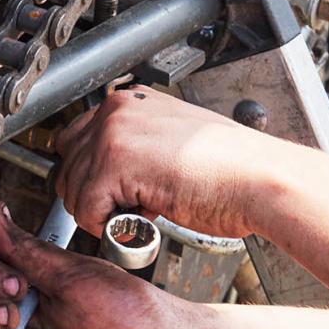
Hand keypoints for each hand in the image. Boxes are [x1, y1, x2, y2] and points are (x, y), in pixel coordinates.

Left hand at [53, 86, 288, 237]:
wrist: (260, 179)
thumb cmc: (232, 170)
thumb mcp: (174, 143)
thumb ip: (138, 148)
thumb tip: (110, 174)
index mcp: (131, 101)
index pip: (78, 139)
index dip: (93, 176)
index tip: (118, 194)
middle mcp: (117, 110)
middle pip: (67, 163)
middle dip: (91, 194)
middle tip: (131, 207)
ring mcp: (113, 133)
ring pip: (73, 189)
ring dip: (102, 211)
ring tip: (144, 210)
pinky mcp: (114, 163)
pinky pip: (86, 210)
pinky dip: (108, 227)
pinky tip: (144, 218)